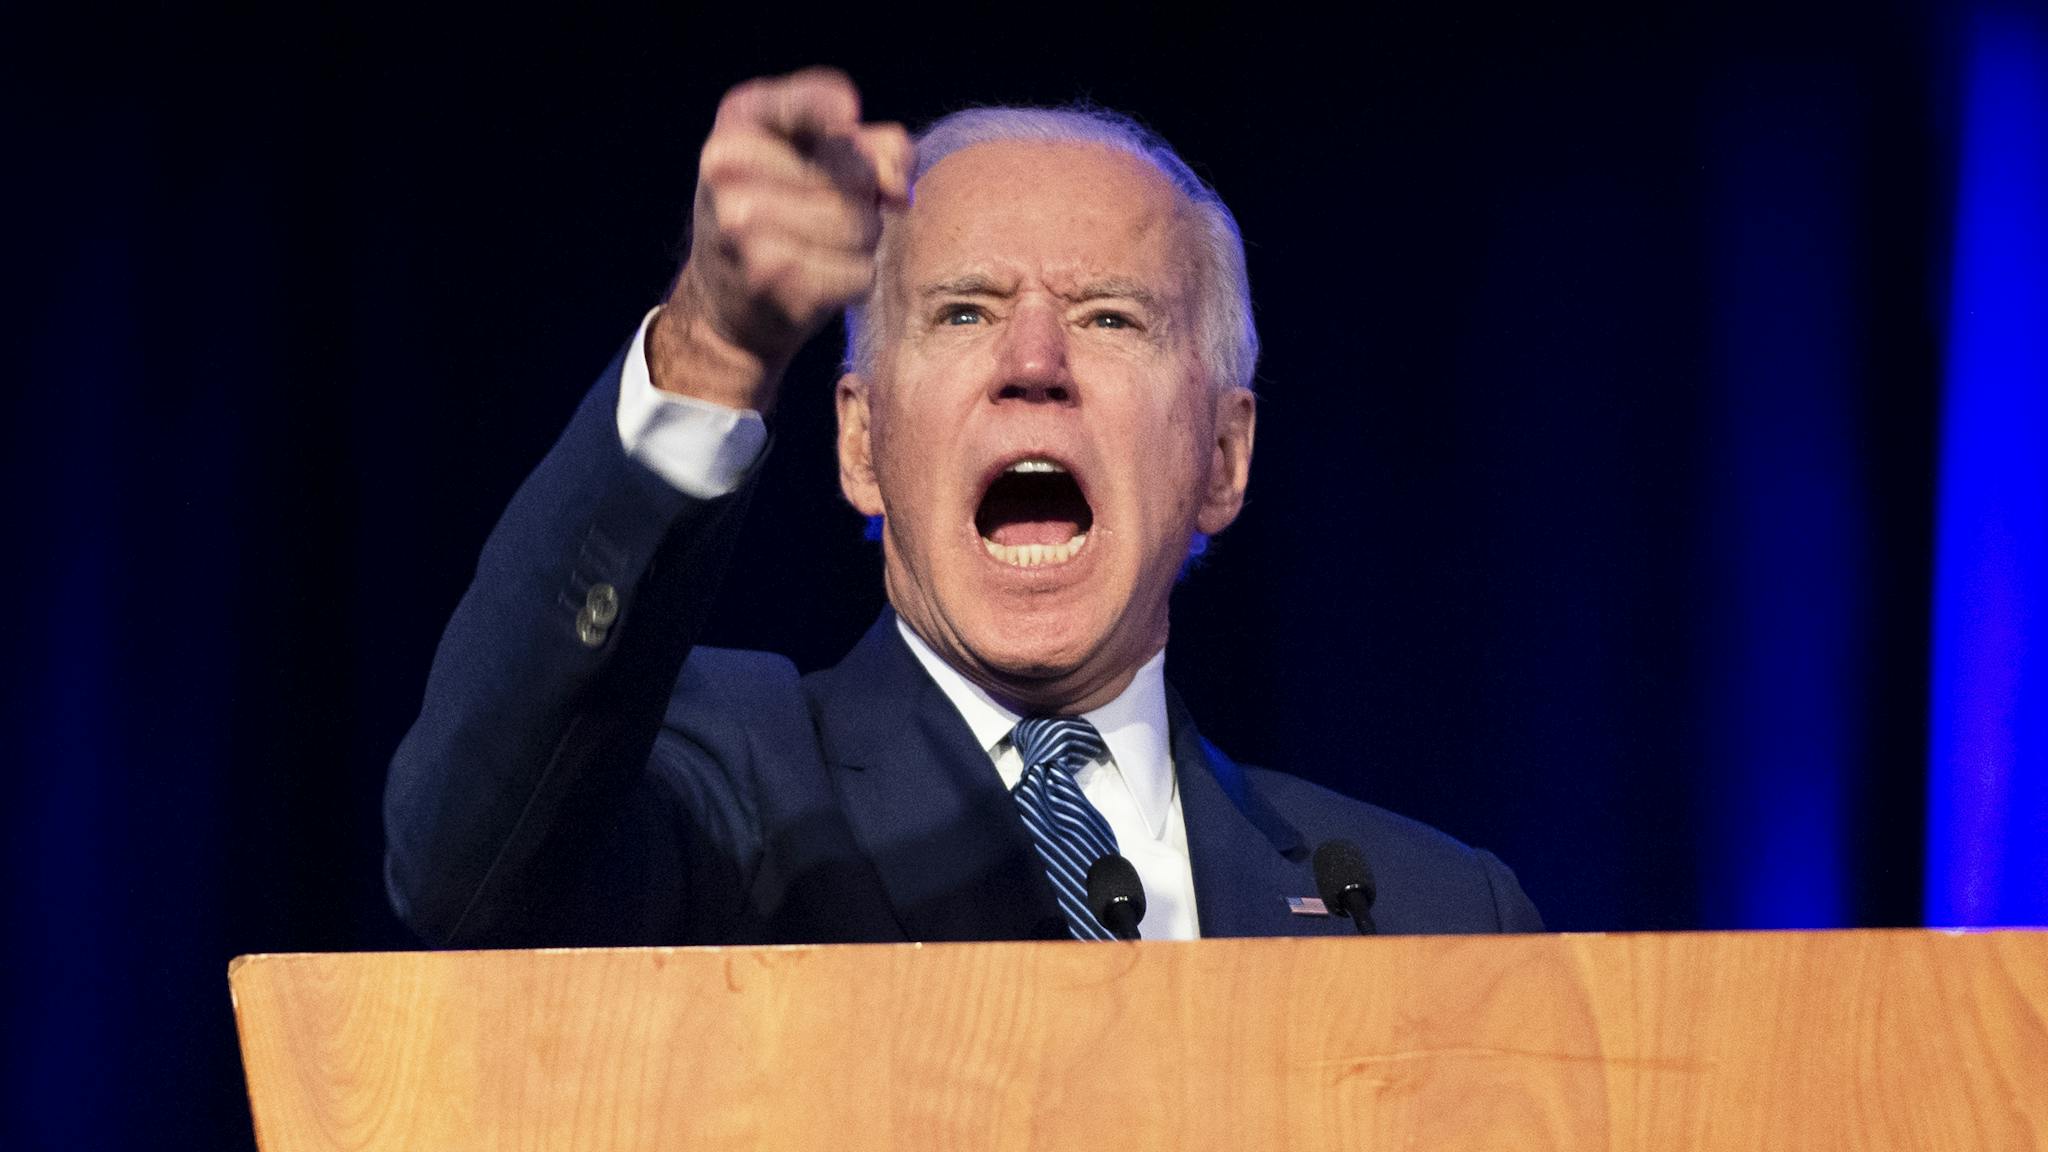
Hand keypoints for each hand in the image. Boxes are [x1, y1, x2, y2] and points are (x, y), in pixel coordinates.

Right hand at [651, 68, 911, 415]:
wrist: (727, 299)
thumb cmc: (786, 212)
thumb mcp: (818, 159)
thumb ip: (875, 148)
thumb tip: (898, 190)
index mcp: (739, 119)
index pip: (801, 102)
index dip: (831, 106)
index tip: (848, 112)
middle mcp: (729, 164)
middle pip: (859, 176)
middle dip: (866, 201)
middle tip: (824, 214)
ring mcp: (741, 221)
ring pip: (862, 227)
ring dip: (862, 244)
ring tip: (821, 247)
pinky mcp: (766, 274)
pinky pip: (857, 273)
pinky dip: (854, 281)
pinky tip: (819, 280)